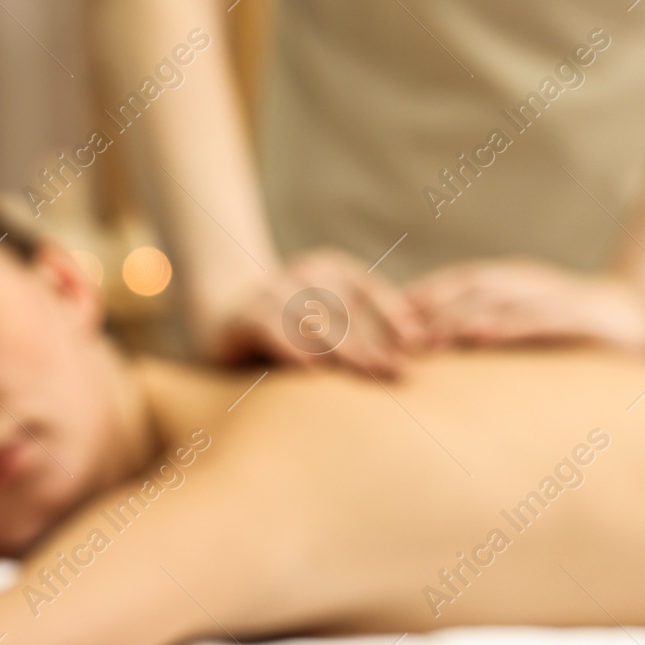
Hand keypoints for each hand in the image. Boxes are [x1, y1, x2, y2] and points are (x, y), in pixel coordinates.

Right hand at [194, 248, 425, 375]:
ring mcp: (273, 291)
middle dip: (377, 344)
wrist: (221, 314)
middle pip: (347, 312)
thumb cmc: (294, 327)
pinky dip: (290, 346)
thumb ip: (367, 329)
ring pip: (313, 321)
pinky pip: (270, 328)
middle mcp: (304, 274)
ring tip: (367, 373)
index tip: (422, 345)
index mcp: (333, 270)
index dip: (396, 319)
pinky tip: (310, 369)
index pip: (370, 294)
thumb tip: (420, 345)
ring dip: (342, 349)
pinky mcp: (245, 315)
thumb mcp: (332, 322)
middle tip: (402, 372)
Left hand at [406, 260, 644, 352]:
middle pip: (471, 287)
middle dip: (432, 306)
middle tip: (396, 329)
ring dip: (457, 317)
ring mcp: (550, 295)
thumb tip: (446, 341)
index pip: (462, 280)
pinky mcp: (573, 316)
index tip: (387, 313)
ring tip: (426, 337)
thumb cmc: (577, 323)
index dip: (426, 292)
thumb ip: (495, 324)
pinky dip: (503, 326)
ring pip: (496, 301)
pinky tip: (479, 336)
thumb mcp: (530, 320)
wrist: (636, 313)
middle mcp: (528, 280)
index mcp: (515, 279)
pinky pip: (532, 320)